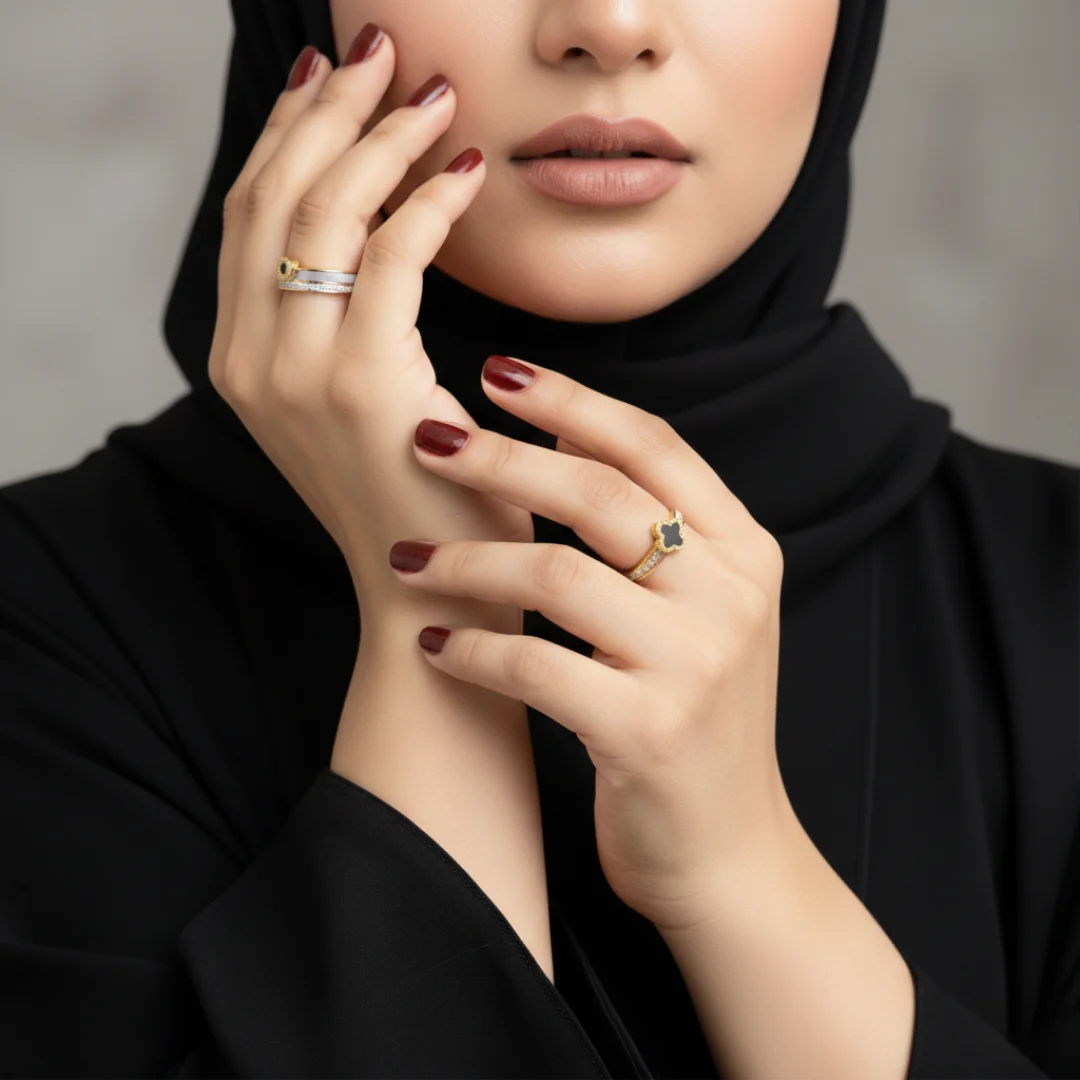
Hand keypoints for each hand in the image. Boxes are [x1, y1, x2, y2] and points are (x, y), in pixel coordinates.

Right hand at [207, 33, 531, 627]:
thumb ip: (341, 321)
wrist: (433, 593)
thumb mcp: (354, 403)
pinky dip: (428, 204)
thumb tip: (370, 225)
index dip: (287, 133)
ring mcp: (295, 374)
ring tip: (432, 96)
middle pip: (274, 194)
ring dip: (379, 138)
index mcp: (242, 359)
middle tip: (382, 53)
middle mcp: (250, 360)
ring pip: (323, 211)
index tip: (328, 76)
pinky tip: (466, 174)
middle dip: (328, 110)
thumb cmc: (416, 496)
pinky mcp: (360, 386)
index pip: (249, 215)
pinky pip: (392, 257)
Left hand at [387, 356, 793, 933]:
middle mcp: (730, 596)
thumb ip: (651, 529)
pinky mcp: (647, 732)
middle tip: (425, 440)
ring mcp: (695, 665)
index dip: (570, 402)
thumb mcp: (699, 611)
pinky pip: (534, 666)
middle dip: (500, 460)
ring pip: (556, 575)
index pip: (653, 446)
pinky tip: (431, 641)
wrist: (728, 850)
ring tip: (407, 558)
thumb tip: (561, 435)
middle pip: (598, 495)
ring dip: (466, 561)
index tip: (495, 371)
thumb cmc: (691, 714)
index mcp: (744, 551)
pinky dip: (470, 648)